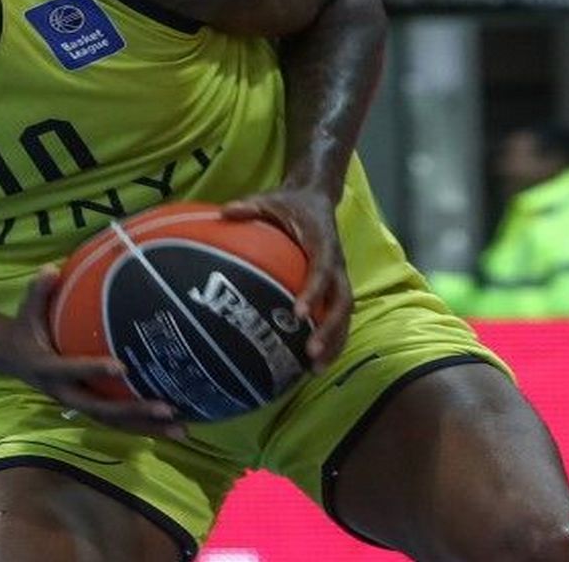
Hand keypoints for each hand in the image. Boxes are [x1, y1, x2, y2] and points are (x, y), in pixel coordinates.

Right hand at [0, 267, 185, 437]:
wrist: (11, 358)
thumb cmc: (25, 328)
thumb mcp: (26, 310)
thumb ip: (38, 291)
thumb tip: (50, 269)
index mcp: (48, 368)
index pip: (72, 370)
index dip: (94, 370)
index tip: (123, 368)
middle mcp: (64, 392)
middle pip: (100, 409)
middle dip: (133, 411)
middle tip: (167, 409)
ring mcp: (78, 404)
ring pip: (112, 422)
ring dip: (146, 427)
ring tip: (181, 430)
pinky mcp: (88, 407)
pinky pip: (116, 421)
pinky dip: (142, 427)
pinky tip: (173, 426)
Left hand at [222, 187, 350, 367]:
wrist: (317, 198)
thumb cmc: (290, 203)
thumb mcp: (269, 199)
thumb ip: (249, 206)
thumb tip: (223, 212)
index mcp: (323, 243)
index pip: (322, 270)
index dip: (313, 292)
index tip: (298, 313)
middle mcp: (337, 263)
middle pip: (341, 301)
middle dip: (330, 329)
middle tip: (311, 353)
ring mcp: (339, 277)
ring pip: (344, 315)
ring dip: (334, 342)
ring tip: (316, 369)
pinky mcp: (336, 287)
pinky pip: (339, 316)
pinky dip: (332, 340)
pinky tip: (315, 363)